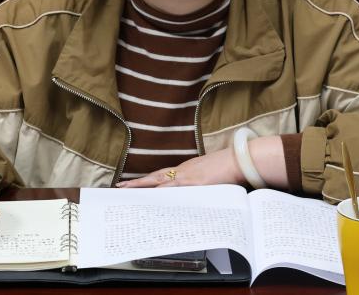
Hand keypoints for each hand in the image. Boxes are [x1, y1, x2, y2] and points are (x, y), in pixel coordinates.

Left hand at [116, 148, 241, 187]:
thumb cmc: (226, 166)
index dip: (147, 180)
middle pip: (155, 177)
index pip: (161, 175)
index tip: (133, 183)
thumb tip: (192, 187)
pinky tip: (153, 199)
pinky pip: (175, 191)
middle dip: (137, 183)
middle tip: (120, 186)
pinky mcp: (195, 184)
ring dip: (144, 188)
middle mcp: (183, 171)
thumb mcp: (207, 171)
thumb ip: (196, 178)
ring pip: (160, 183)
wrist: (238, 160)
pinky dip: (163, 195)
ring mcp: (188, 177)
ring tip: (128, 191)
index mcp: (185, 168)